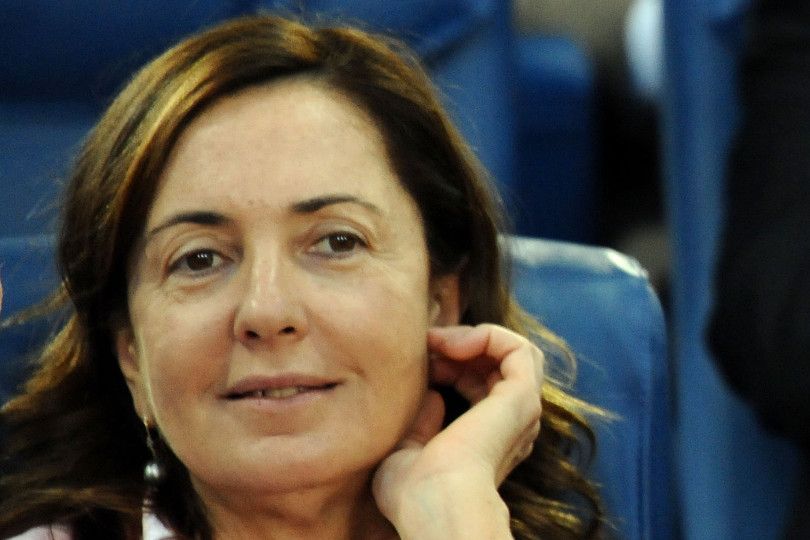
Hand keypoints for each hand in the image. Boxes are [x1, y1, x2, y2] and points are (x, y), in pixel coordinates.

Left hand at [372, 324, 543, 538]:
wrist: (434, 502)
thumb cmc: (414, 491)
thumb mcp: (407, 450)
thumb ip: (422, 422)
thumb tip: (431, 395)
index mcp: (488, 440)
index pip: (480, 387)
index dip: (450, 366)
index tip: (419, 363)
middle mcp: (511, 425)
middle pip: (497, 365)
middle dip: (460, 347)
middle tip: (427, 346)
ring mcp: (520, 410)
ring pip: (513, 353)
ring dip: (474, 337)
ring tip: (440, 342)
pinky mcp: (522, 396)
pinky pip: (519, 348)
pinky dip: (486, 334)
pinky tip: (453, 344)